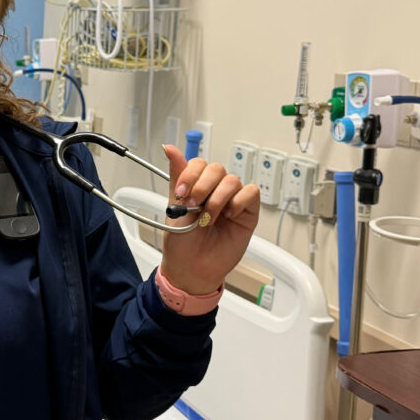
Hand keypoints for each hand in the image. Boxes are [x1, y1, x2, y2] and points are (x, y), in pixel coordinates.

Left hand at [159, 145, 259, 294]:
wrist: (192, 270)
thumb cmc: (182, 244)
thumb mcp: (174, 208)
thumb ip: (177, 177)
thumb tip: (169, 148)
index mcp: (195, 188)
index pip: (198, 164)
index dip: (190, 174)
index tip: (182, 192)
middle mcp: (214, 191)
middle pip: (216, 169)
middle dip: (203, 185)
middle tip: (194, 205)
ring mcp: (231, 201)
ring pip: (232, 180)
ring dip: (218, 198)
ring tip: (209, 218)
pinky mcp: (247, 213)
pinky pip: (251, 193)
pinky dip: (239, 201)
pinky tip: (228, 215)